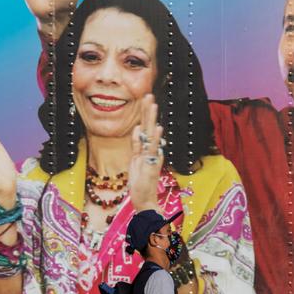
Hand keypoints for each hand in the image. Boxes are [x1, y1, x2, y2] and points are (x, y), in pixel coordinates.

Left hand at [129, 95, 162, 211]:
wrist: (144, 198)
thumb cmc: (140, 181)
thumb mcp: (134, 159)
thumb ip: (136, 144)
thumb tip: (136, 128)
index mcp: (146, 148)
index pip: (145, 126)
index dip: (144, 113)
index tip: (145, 98)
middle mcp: (151, 150)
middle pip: (149, 126)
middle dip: (148, 110)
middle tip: (149, 94)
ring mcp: (152, 156)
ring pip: (151, 134)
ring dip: (152, 119)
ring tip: (153, 105)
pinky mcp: (151, 164)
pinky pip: (152, 149)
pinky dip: (155, 138)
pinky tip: (158, 128)